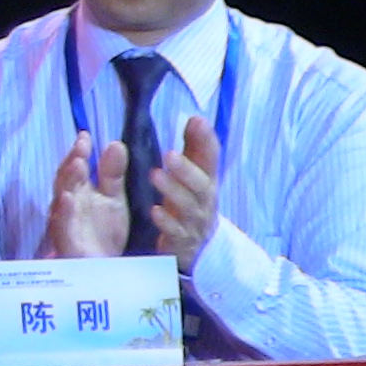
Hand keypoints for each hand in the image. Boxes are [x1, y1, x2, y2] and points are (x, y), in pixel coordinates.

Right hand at [47, 131, 129, 257]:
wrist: (105, 270)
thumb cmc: (103, 232)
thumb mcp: (113, 199)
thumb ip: (112, 174)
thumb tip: (115, 143)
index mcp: (78, 192)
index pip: (75, 168)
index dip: (78, 152)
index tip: (86, 136)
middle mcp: (67, 204)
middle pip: (64, 180)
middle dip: (72, 163)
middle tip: (81, 148)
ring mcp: (64, 222)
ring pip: (60, 199)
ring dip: (67, 181)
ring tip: (77, 165)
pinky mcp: (65, 241)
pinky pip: (62, 224)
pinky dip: (64, 211)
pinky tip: (68, 198)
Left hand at [150, 115, 220, 272]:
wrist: (198, 247)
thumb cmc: (192, 201)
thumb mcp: (194, 175)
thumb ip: (194, 148)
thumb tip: (196, 118)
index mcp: (207, 181)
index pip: (211, 159)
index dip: (207, 140)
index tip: (197, 121)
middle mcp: (204, 200)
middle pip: (201, 184)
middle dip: (186, 168)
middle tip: (169, 153)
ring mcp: (195, 221)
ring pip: (188, 206)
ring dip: (172, 190)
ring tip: (155, 174)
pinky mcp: (182, 240)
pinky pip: (175, 231)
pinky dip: (166, 221)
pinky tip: (154, 211)